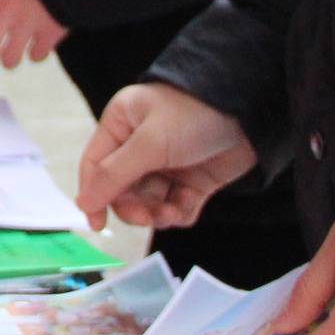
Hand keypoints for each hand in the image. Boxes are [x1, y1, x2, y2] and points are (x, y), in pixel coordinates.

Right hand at [75, 82, 257, 232]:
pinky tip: (187, 206)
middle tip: (147, 217)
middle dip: (134, 207)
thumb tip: (83, 202)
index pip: (96, 165)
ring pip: (149, 202)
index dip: (94, 194)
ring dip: (157, 213)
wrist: (250, 111)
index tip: (97, 223)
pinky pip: (175, 207)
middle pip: (122, 190)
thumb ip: (114, 175)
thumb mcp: (149, 143)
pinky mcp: (193, 179)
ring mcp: (168, 164)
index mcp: (122, 125)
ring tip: (172, 212)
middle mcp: (140, 145)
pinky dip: (178, 213)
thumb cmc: (194, 113)